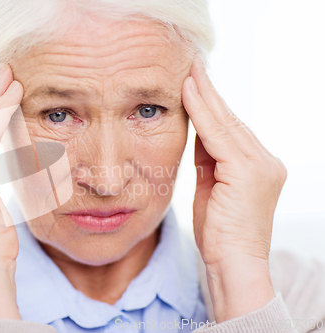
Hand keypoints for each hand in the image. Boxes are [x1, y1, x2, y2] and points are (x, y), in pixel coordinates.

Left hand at [182, 59, 286, 321]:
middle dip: (208, 94)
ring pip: (225, 123)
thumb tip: (198, 136)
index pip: (229, 129)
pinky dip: (202, 113)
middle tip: (192, 68)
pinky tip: (189, 93)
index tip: (193, 85)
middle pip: (230, 120)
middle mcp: (265, 161)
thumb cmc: (219, 234)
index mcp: (257, 167)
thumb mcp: (211, 191)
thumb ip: (209, 162)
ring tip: (188, 73)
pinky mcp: (248, 171)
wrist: (232, 264)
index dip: (210, 106)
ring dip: (204, 96)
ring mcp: (260, 165)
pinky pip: (218, 134)